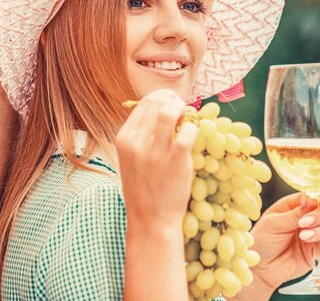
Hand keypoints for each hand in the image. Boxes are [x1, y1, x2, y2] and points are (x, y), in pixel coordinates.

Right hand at [115, 89, 196, 226]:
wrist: (151, 220)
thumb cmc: (145, 189)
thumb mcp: (132, 158)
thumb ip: (142, 135)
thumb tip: (163, 111)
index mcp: (124, 138)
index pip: (144, 103)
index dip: (163, 100)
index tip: (174, 109)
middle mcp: (136, 141)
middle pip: (156, 102)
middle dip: (174, 101)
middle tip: (184, 113)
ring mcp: (154, 151)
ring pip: (169, 110)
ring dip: (182, 109)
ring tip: (187, 121)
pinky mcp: (174, 160)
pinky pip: (188, 131)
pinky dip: (194, 129)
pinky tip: (193, 138)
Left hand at [248, 191, 319, 290]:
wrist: (259, 268)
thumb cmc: (262, 240)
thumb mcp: (273, 223)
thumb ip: (294, 214)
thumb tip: (311, 199)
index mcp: (295, 206)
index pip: (315, 196)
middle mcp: (307, 218)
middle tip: (304, 223)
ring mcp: (312, 235)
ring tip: (304, 237)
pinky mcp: (315, 252)